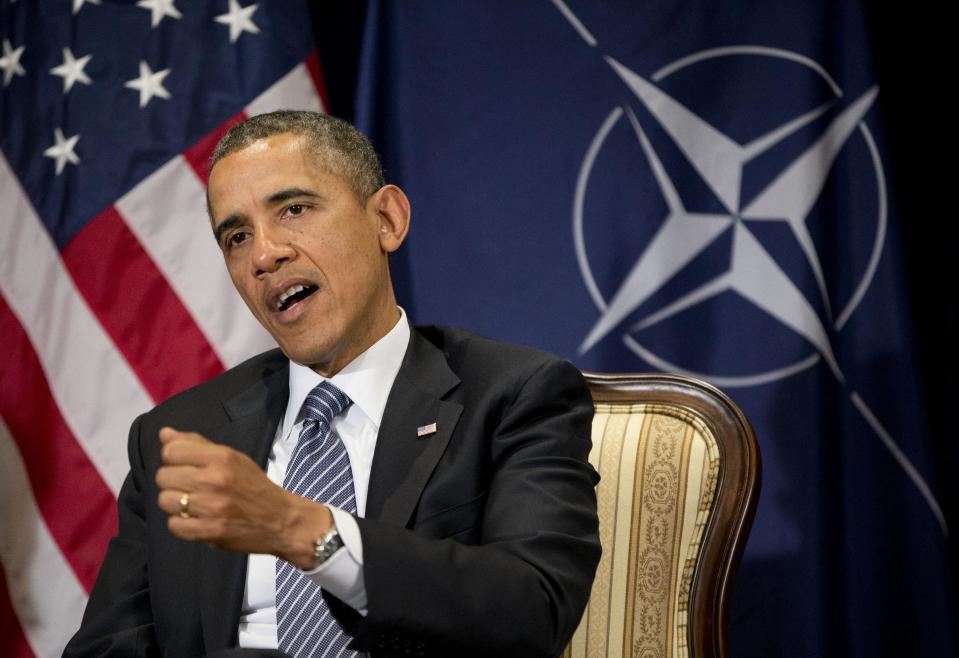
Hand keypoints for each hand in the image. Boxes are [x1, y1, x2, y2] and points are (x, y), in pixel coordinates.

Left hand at [155, 427, 331, 567]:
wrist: (279, 519)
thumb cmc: (253, 486)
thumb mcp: (232, 457)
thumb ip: (196, 445)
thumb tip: (164, 434)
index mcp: (221, 457)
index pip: (171, 451)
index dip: (173, 458)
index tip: (184, 466)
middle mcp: (215, 479)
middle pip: (163, 476)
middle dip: (173, 481)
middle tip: (191, 487)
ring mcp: (212, 507)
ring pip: (165, 501)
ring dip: (176, 504)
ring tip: (193, 504)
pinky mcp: (210, 531)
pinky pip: (173, 525)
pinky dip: (181, 524)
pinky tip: (196, 519)